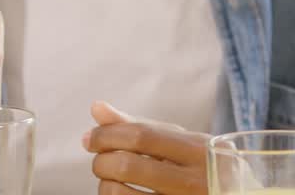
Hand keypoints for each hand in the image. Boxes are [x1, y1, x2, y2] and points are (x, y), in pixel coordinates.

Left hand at [84, 101, 209, 194]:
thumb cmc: (202, 164)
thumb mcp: (182, 141)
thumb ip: (140, 125)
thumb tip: (96, 108)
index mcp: (198, 148)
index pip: (141, 136)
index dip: (107, 135)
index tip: (91, 137)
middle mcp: (195, 178)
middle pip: (128, 165)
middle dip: (102, 161)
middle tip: (101, 160)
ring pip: (122, 194)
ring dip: (104, 185)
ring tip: (110, 180)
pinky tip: (122, 193)